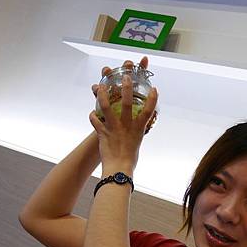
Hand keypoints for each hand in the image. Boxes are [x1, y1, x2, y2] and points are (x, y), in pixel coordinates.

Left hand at [89, 57, 157, 174]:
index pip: (148, 111)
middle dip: (126, 88)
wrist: (118, 169)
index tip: (154, 89)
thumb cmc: (130, 161)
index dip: (152, 99)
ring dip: (102, 95)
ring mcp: (114, 128)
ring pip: (106, 107)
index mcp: (138, 129)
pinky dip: (93, 116)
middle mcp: (126, 126)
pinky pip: (96, 121)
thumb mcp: (136, 144)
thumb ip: (135, 134)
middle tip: (125, 77)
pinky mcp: (103, 133)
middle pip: (127, 103)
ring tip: (99, 85)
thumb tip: (135, 130)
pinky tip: (92, 113)